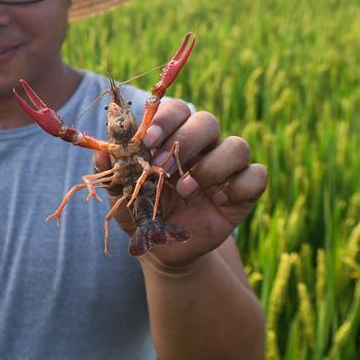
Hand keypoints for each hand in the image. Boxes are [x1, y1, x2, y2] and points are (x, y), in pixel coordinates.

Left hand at [95, 99, 267, 267]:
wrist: (163, 248)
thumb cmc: (142, 212)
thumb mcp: (122, 195)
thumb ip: (113, 172)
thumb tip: (102, 153)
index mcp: (172, 137)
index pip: (176, 110)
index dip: (164, 120)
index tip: (147, 140)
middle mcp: (203, 145)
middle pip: (207, 121)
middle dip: (185, 141)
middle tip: (162, 168)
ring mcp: (226, 167)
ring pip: (238, 145)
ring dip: (211, 166)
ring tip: (186, 190)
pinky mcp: (245, 190)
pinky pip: (257, 175)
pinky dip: (238, 186)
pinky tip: (218, 201)